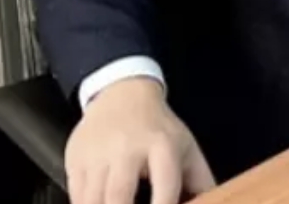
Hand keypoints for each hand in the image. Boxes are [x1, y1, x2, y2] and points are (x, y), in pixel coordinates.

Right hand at [65, 78, 214, 203]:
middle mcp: (127, 149)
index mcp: (162, 145)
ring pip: (92, 199)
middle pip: (118, 196)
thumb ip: (200, 179)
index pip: (165, 185)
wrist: (122, 95)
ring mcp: (97, 155)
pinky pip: (76, 196)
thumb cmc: (158, 128)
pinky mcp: (75, 160)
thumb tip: (214, 203)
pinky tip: (98, 203)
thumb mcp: (185, 146)